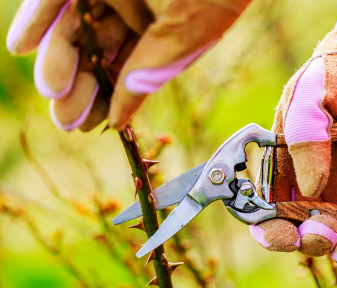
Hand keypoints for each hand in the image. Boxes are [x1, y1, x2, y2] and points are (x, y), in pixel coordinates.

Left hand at [7, 0, 251, 130]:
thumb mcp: (183, 36)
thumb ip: (150, 73)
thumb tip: (120, 120)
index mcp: (161, 30)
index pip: (129, 70)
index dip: (109, 98)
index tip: (91, 125)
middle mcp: (133, 10)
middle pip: (97, 52)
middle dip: (81, 85)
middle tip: (66, 117)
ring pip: (74, 27)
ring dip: (58, 59)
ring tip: (51, 89)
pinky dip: (37, 19)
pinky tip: (23, 46)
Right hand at [250, 6, 336, 281]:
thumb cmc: (336, 76)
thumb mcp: (313, 93)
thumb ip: (305, 132)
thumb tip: (313, 186)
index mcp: (283, 164)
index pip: (266, 207)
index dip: (270, 229)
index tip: (284, 235)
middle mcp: (310, 184)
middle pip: (302, 228)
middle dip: (310, 241)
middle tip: (325, 233)